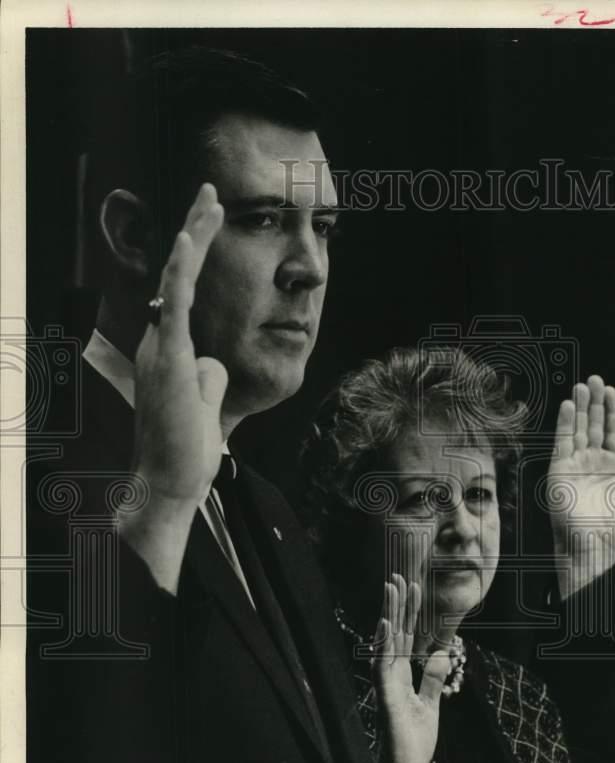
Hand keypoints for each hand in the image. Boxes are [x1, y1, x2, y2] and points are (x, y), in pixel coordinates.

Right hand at [118, 184, 226, 593]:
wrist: (172, 478)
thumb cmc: (188, 445)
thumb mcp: (205, 398)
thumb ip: (209, 373)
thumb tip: (215, 360)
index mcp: (169, 347)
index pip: (186, 288)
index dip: (197, 253)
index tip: (210, 219)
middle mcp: (160, 339)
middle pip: (179, 273)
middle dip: (196, 229)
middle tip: (211, 192)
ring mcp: (162, 345)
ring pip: (178, 277)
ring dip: (194, 236)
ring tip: (210, 200)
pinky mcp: (169, 355)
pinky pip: (175, 303)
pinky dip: (182, 269)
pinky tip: (188, 238)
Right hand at [373, 573, 449, 762]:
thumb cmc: (413, 744)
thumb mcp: (430, 706)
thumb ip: (433, 679)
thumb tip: (441, 654)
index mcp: (400, 676)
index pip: (406, 637)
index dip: (409, 611)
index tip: (414, 585)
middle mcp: (390, 676)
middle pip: (395, 633)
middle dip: (397, 604)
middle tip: (398, 575)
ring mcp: (386, 685)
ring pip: (386, 643)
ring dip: (388, 614)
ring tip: (391, 588)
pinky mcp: (386, 698)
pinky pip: (383, 667)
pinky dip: (384, 644)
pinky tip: (387, 624)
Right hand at [548, 375, 614, 599]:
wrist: (593, 546)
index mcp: (611, 467)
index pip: (611, 432)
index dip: (612, 411)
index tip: (611, 390)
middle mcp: (591, 462)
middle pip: (593, 425)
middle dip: (594, 402)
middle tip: (594, 379)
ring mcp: (574, 464)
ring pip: (578, 429)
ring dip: (580, 407)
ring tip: (581, 385)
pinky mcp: (560, 470)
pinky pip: (563, 442)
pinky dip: (565, 423)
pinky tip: (570, 406)